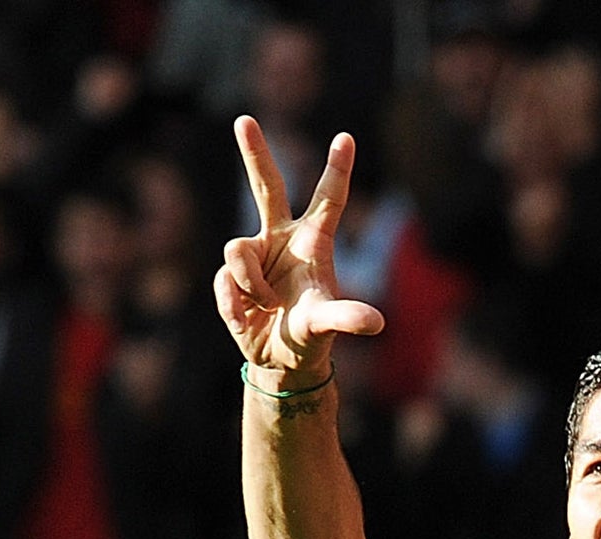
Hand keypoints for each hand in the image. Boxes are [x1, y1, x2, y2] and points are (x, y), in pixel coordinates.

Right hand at [214, 117, 384, 383]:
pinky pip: (225, 281)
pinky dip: (235, 305)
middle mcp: (282, 238)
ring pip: (237, 251)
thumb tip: (376, 323)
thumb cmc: (310, 334)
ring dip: (251, 285)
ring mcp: (253, 253)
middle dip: (254, 153)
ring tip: (267, 308)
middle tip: (244, 119)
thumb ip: (347, 318)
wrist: (279, 358)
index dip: (336, 169)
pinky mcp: (229, 274)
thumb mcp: (326, 326)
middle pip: (267, 186)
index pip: (328, 200)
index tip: (346, 137)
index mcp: (312, 242)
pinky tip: (247, 320)